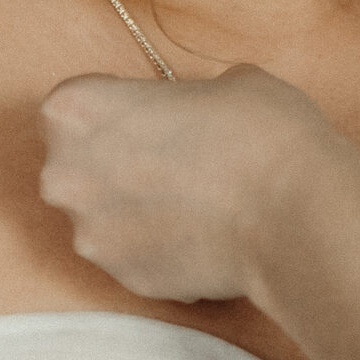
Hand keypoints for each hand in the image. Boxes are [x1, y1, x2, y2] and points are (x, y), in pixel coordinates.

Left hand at [39, 64, 359, 303]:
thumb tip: (192, 113)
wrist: (295, 213)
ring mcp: (90, 234)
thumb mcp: (224, 81)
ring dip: (134, 205)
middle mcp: (64, 175)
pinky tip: (201, 232)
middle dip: (115, 159)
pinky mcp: (122, 278)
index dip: (116, 106)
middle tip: (171, 156)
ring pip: (103, 212)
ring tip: (193, 199)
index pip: (74, 103)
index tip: (147, 114)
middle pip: (76, 162)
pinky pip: (131, 252)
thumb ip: (182, 97)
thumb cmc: (259, 131)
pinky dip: (157, 244)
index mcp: (75, 110)